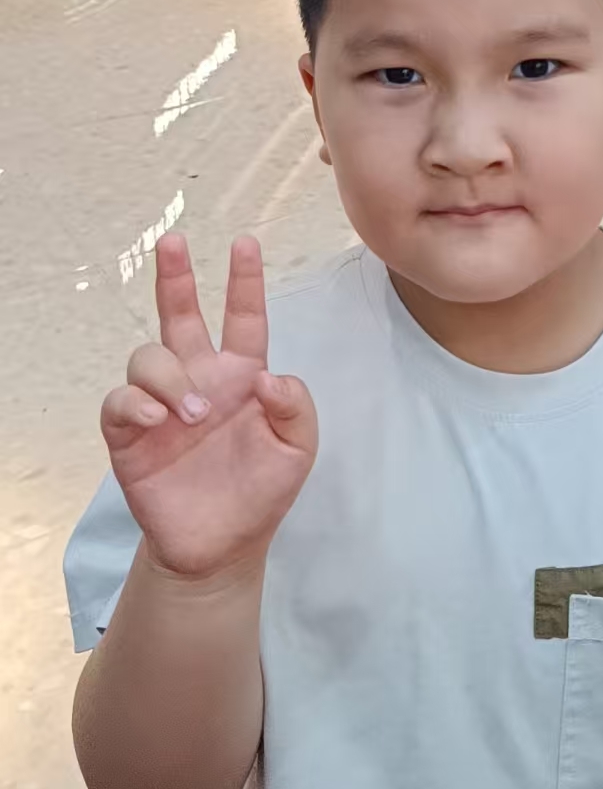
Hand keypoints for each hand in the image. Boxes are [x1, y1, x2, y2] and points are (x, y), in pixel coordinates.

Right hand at [101, 235, 316, 580]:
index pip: (244, 318)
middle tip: (174, 242)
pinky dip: (134, 402)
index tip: (245, 243)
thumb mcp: (297, 451)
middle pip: (181, 315)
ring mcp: (162, 405)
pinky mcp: (130, 435)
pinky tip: (154, 418)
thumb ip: (296, 409)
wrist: (222, 547)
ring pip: (149, 355)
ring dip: (168, 376)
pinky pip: (119, 401)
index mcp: (241, 375)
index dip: (245, 281)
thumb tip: (268, 379)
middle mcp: (198, 379)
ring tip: (191, 413)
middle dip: (176, 276)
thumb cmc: (261, 493)